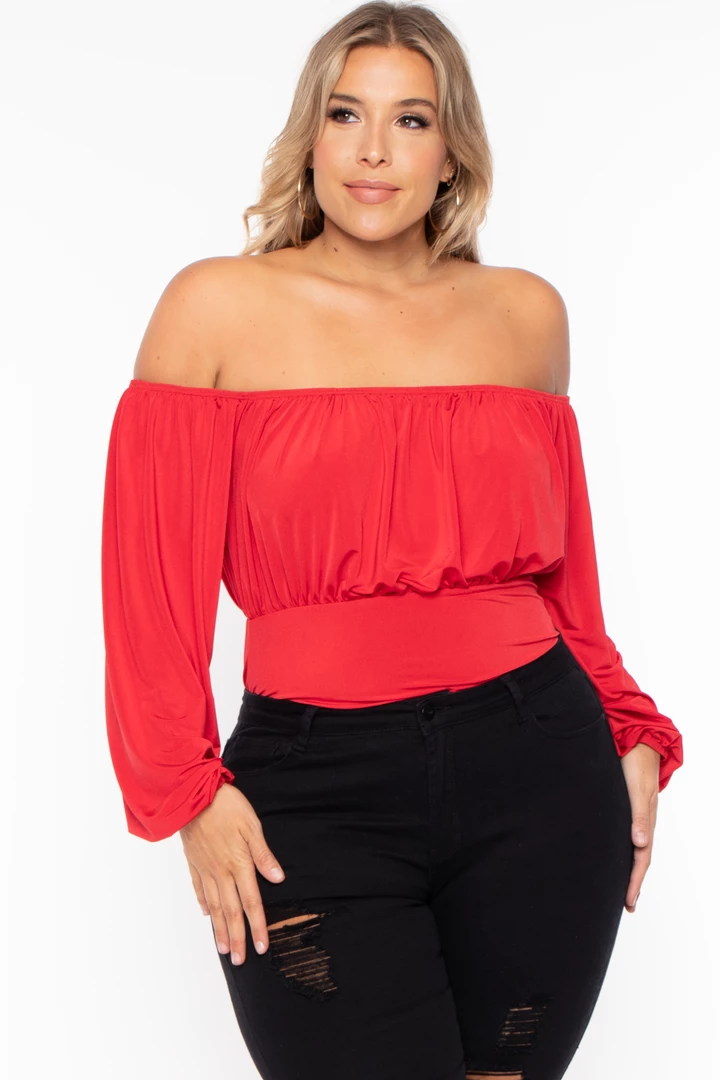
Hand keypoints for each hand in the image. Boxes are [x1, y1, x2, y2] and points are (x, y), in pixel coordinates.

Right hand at [179, 781, 285, 963]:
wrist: (191, 794)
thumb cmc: (225, 805)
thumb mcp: (251, 825)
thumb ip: (263, 854)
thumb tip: (277, 878)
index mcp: (238, 864)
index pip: (251, 902)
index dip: (257, 926)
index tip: (261, 947)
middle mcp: (221, 872)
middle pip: (231, 911)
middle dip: (237, 937)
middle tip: (240, 961)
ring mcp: (205, 868)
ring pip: (213, 905)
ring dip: (220, 928)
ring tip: (223, 948)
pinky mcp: (193, 861)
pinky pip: (199, 888)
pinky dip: (203, 904)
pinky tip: (206, 915)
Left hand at [620, 743, 660, 913]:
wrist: (637, 742)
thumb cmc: (636, 765)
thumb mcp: (637, 790)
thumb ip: (638, 815)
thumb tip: (639, 843)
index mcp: (645, 822)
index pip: (641, 859)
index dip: (635, 881)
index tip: (629, 902)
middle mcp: (641, 822)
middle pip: (638, 859)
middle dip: (633, 883)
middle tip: (627, 906)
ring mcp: (634, 816)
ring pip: (633, 849)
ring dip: (628, 869)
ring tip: (621, 888)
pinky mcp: (625, 808)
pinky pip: (625, 836)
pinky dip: (623, 852)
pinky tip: (614, 856)